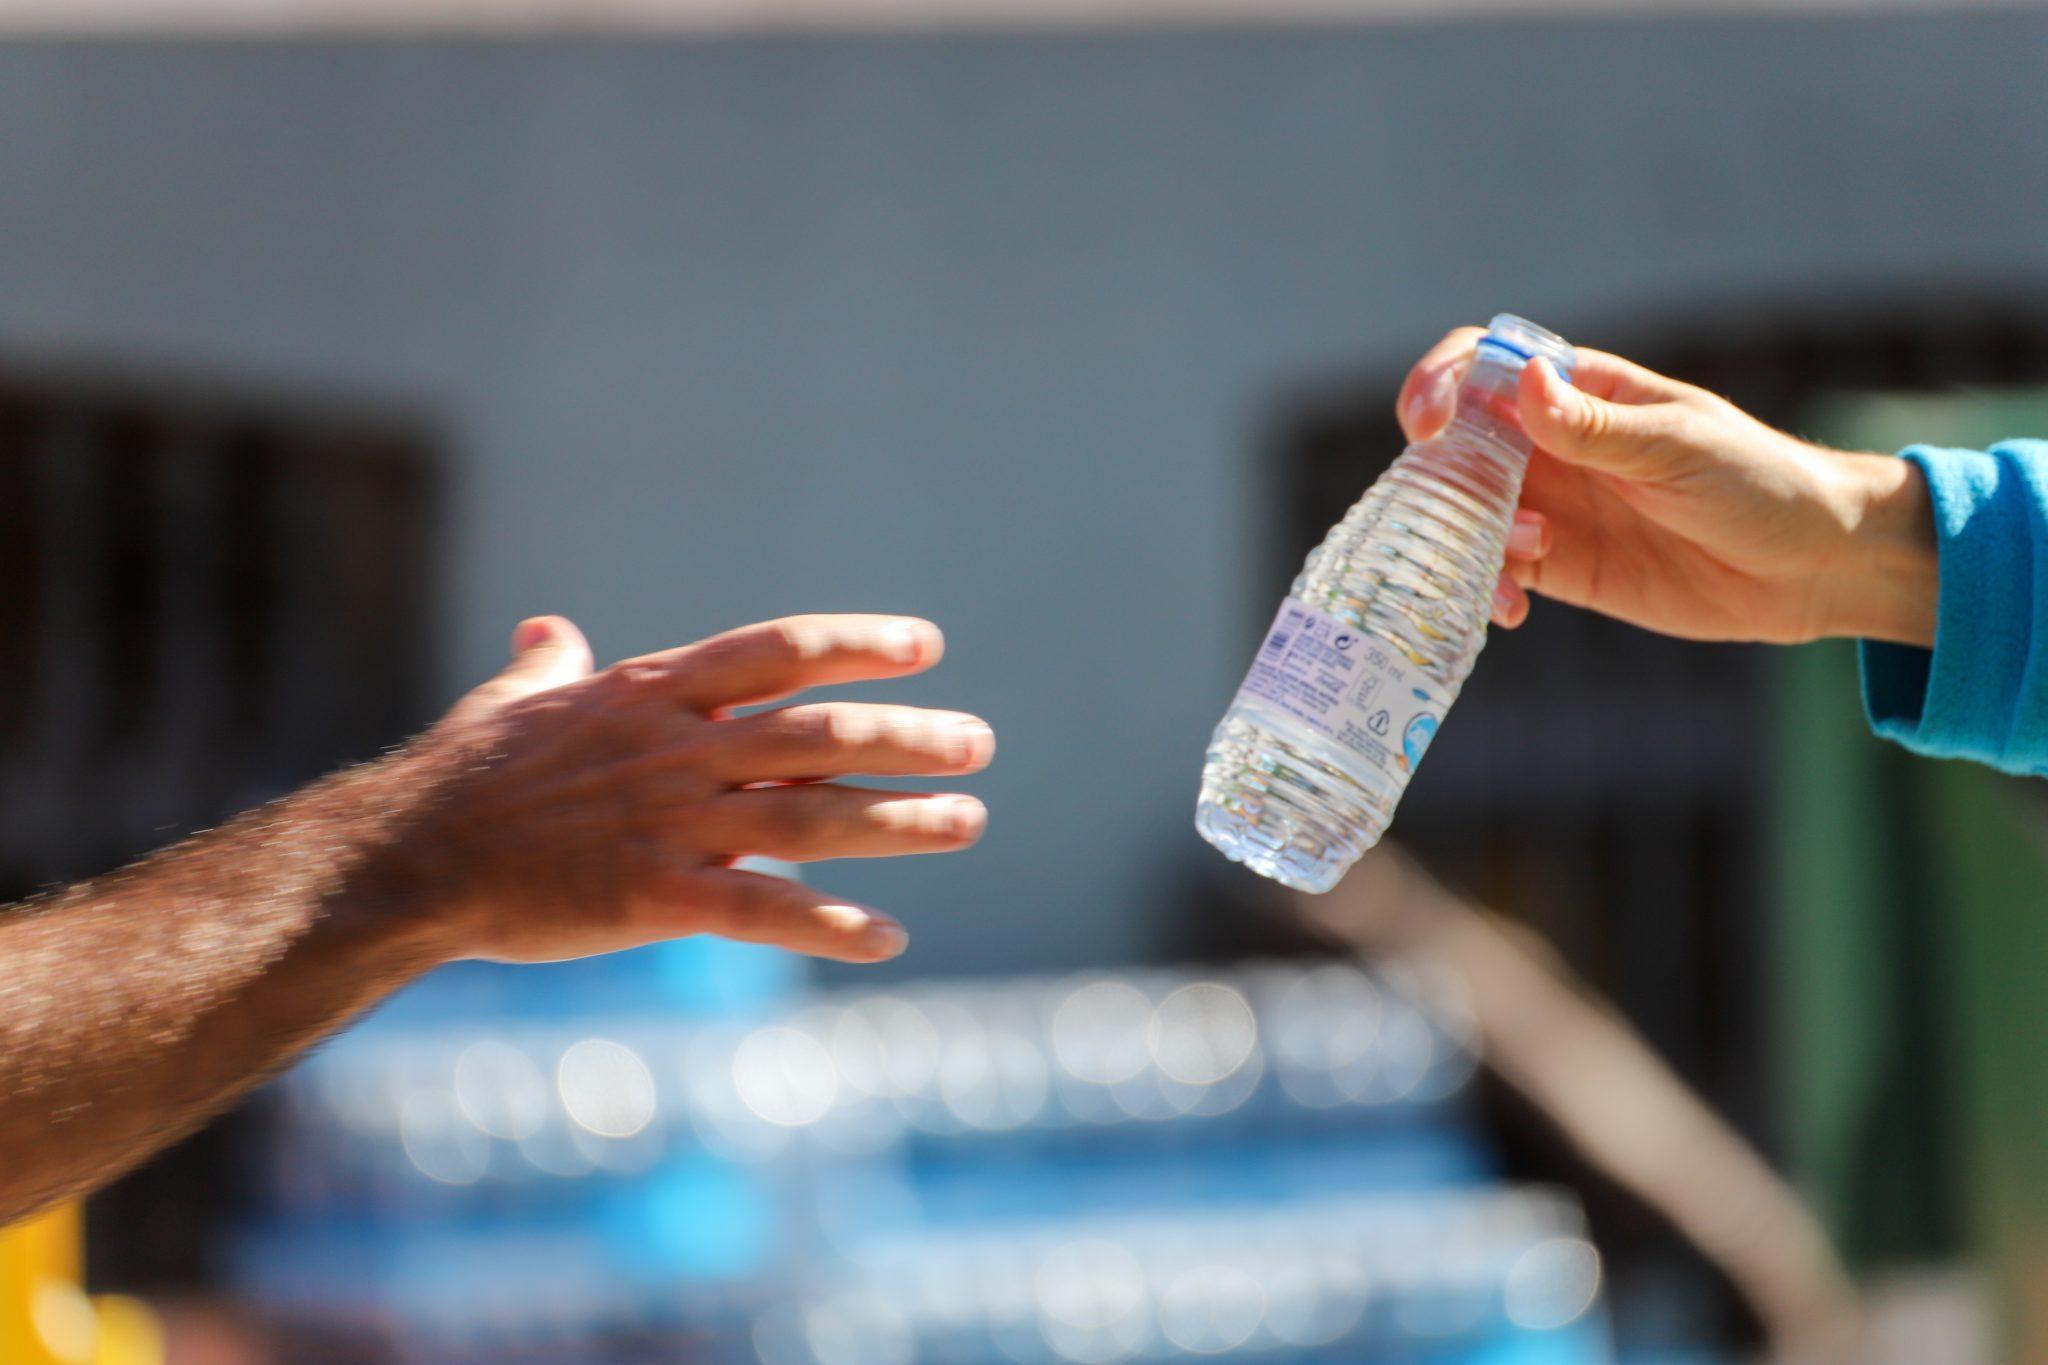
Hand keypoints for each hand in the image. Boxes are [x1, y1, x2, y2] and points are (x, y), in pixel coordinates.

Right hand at [389, 613, 993, 964]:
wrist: (404, 856)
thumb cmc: (460, 778)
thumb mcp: (511, 704)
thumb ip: (548, 668)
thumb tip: (547, 631)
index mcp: (653, 692)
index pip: (778, 650)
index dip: (857, 642)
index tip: (926, 645)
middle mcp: (677, 748)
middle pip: (820, 730)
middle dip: (908, 736)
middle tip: (978, 745)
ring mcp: (669, 822)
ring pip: (812, 815)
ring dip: (900, 821)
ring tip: (967, 821)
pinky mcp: (653, 898)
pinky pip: (762, 910)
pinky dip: (831, 924)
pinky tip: (887, 937)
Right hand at [1397, 327, 1937, 646]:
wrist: (1812, 566)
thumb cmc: (1759, 481)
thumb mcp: (1679, 447)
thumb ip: (1595, 427)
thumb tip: (1519, 380)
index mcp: (1579, 390)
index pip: (1482, 364)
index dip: (1439, 384)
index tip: (1427, 426)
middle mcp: (1551, 444)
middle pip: (1455, 444)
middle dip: (1436, 479)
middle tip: (1455, 520)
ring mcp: (1552, 505)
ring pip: (1464, 514)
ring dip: (1462, 541)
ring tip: (1523, 565)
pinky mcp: (1561, 567)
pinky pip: (1496, 572)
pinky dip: (1486, 589)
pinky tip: (1513, 610)